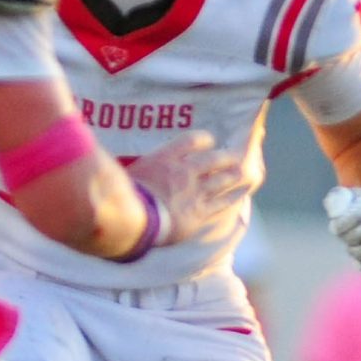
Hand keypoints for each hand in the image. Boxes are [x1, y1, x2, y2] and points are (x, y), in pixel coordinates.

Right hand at [128, 131, 248, 247]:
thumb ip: (135, 166)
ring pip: (221, 180)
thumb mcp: (125, 173)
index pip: (192, 140)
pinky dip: (234, 196)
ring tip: (240, 172)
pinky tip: (242, 192)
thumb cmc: (123, 197)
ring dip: (232, 175)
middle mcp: (185, 172)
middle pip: (213, 159)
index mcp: (166, 158)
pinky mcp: (200, 213)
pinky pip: (222, 202)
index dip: (203, 139)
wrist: (133, 221)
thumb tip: (118, 156)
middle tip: (233, 156)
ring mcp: (195, 192)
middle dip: (225, 157)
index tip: (209, 141)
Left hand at [323, 184, 360, 273]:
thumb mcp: (357, 196)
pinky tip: (359, 263)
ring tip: (351, 249)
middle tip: (343, 239)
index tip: (334, 229)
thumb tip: (329, 205)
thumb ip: (340, 196)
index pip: (358, 215)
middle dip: (347, 238)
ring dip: (355, 252)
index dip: (342, 225)